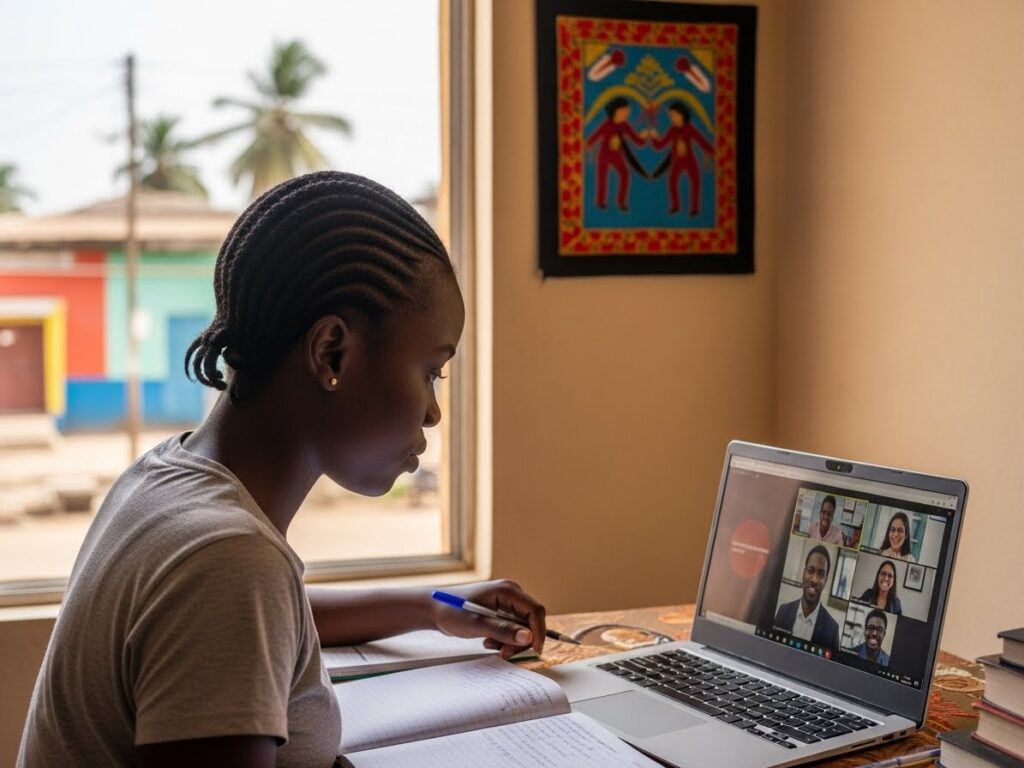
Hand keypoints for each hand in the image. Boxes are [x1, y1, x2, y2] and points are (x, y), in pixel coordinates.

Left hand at [430, 579, 546, 658]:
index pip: (535, 610)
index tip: (534, 651)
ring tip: (490, 645)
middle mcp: (511, 594)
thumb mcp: (477, 624)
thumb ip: (503, 630)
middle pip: (531, 621)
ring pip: (522, 627)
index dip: (539, 631)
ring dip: (511, 642)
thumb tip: (528, 637)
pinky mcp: (501, 612)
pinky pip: (513, 629)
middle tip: (504, 654)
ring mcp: (506, 603)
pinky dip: (504, 639)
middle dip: (521, 640)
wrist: (434, 610)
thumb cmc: (452, 612)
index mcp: (508, 590)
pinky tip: (488, 641)